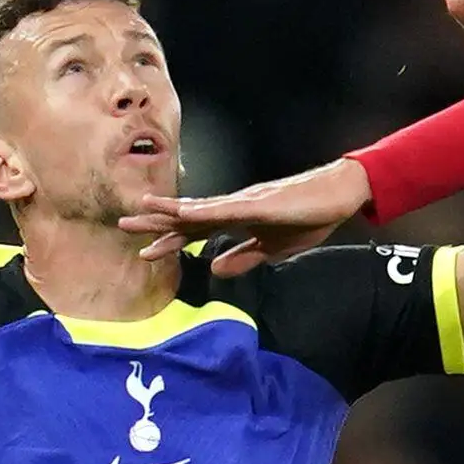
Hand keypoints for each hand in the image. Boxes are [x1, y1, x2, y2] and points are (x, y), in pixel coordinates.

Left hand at [121, 156, 372, 275]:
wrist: (340, 195)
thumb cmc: (309, 217)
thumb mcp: (273, 249)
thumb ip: (244, 257)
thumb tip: (214, 269)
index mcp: (237, 219)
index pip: (196, 232)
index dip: (170, 241)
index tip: (144, 252)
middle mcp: (234, 206)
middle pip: (189, 217)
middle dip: (156, 223)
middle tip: (123, 225)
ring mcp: (245, 202)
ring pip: (201, 208)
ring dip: (172, 210)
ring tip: (143, 209)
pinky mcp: (260, 204)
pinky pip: (227, 210)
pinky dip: (204, 212)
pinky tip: (185, 213)